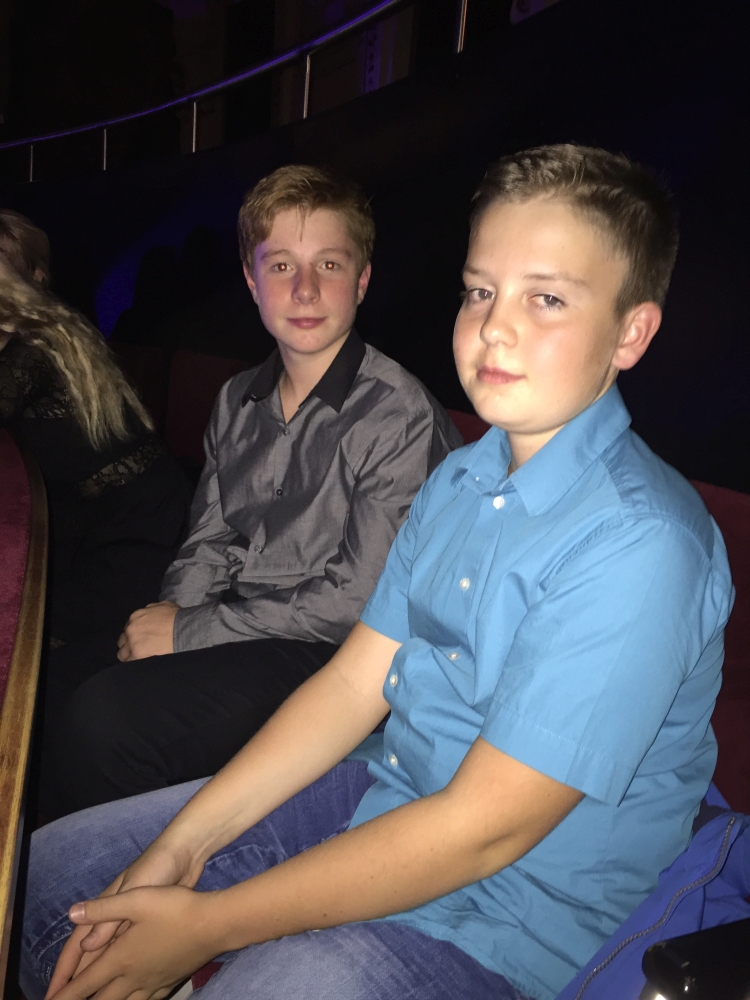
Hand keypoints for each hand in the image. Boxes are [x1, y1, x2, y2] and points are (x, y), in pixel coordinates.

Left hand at [46, 886, 222, 999]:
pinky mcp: (169, 981)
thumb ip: (103, 909)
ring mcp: (152, 982)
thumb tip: (72, 913)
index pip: (84, 983)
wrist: (214, 924)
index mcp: (120, 958)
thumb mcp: (136, 899)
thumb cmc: (175, 908)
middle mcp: (133, 976)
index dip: (64, 995)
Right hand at [48, 842, 205, 997]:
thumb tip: (84, 946)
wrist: (186, 852)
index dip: (64, 971)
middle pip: (89, 956)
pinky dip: (121, 970)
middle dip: (77, 981)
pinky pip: (128, 954)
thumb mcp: (133, 891)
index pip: (76, 946)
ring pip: (107, 958)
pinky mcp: (148, 926)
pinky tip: (126, 986)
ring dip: (99, 979)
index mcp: (104, 908)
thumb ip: (110, 917)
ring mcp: (130, 923)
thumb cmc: (157, 866)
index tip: (53, 996)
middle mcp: (112, 918)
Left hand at [117, 601, 178, 660]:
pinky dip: (134, 663)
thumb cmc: (176, 617)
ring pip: (122, 653)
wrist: (182, 630)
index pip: (128, 627)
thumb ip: (151, 609)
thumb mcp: (163, 605)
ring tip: (139, 658)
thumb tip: (148, 612)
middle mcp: (130, 629)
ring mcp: (132, 643)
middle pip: (123, 640)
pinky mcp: (137, 655)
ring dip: (129, 655)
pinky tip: (141, 664)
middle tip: (139, 648)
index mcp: (135, 617)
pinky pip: (129, 662)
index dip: (134, 633)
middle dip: (129, 644)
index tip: (141, 637)